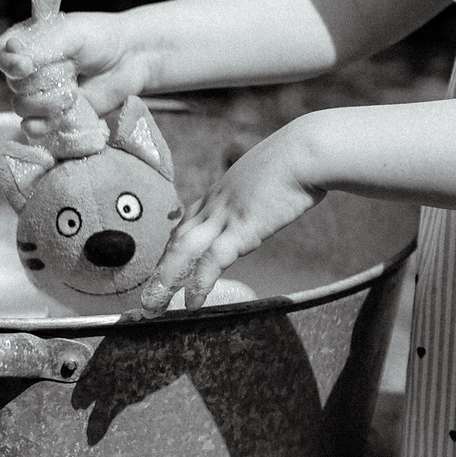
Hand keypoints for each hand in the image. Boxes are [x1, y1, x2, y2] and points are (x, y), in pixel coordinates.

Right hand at [0, 0, 149, 139]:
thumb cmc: (98, 39)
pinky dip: (51, 124)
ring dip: (50, 102)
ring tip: (76, 91)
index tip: (26, 66)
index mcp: (23, 45)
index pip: (2, 58)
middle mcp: (24, 72)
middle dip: (46, 80)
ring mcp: (38, 96)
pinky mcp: (52, 116)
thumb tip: (13, 54)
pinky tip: (68, 114)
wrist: (129, 60)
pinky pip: (37, 129)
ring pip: (24, 108)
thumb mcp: (71, 34)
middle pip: (16, 86)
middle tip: (73, 69)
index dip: (12, 65)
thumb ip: (42, 44)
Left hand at [143, 118, 328, 310]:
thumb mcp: (273, 171)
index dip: (174, 246)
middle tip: (147, 296)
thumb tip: (276, 192)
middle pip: (178, 239)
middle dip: (160, 269)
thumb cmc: (300, 157)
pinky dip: (199, 282)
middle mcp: (216, 203)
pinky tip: (192, 302)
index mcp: (223, 190)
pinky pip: (213, 259)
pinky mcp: (243, 227)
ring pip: (183, 249)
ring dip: (165, 279)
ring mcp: (226, 215)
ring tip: (153, 305)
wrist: (308, 151)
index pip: (188, 222)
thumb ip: (264, 187)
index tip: (165, 266)